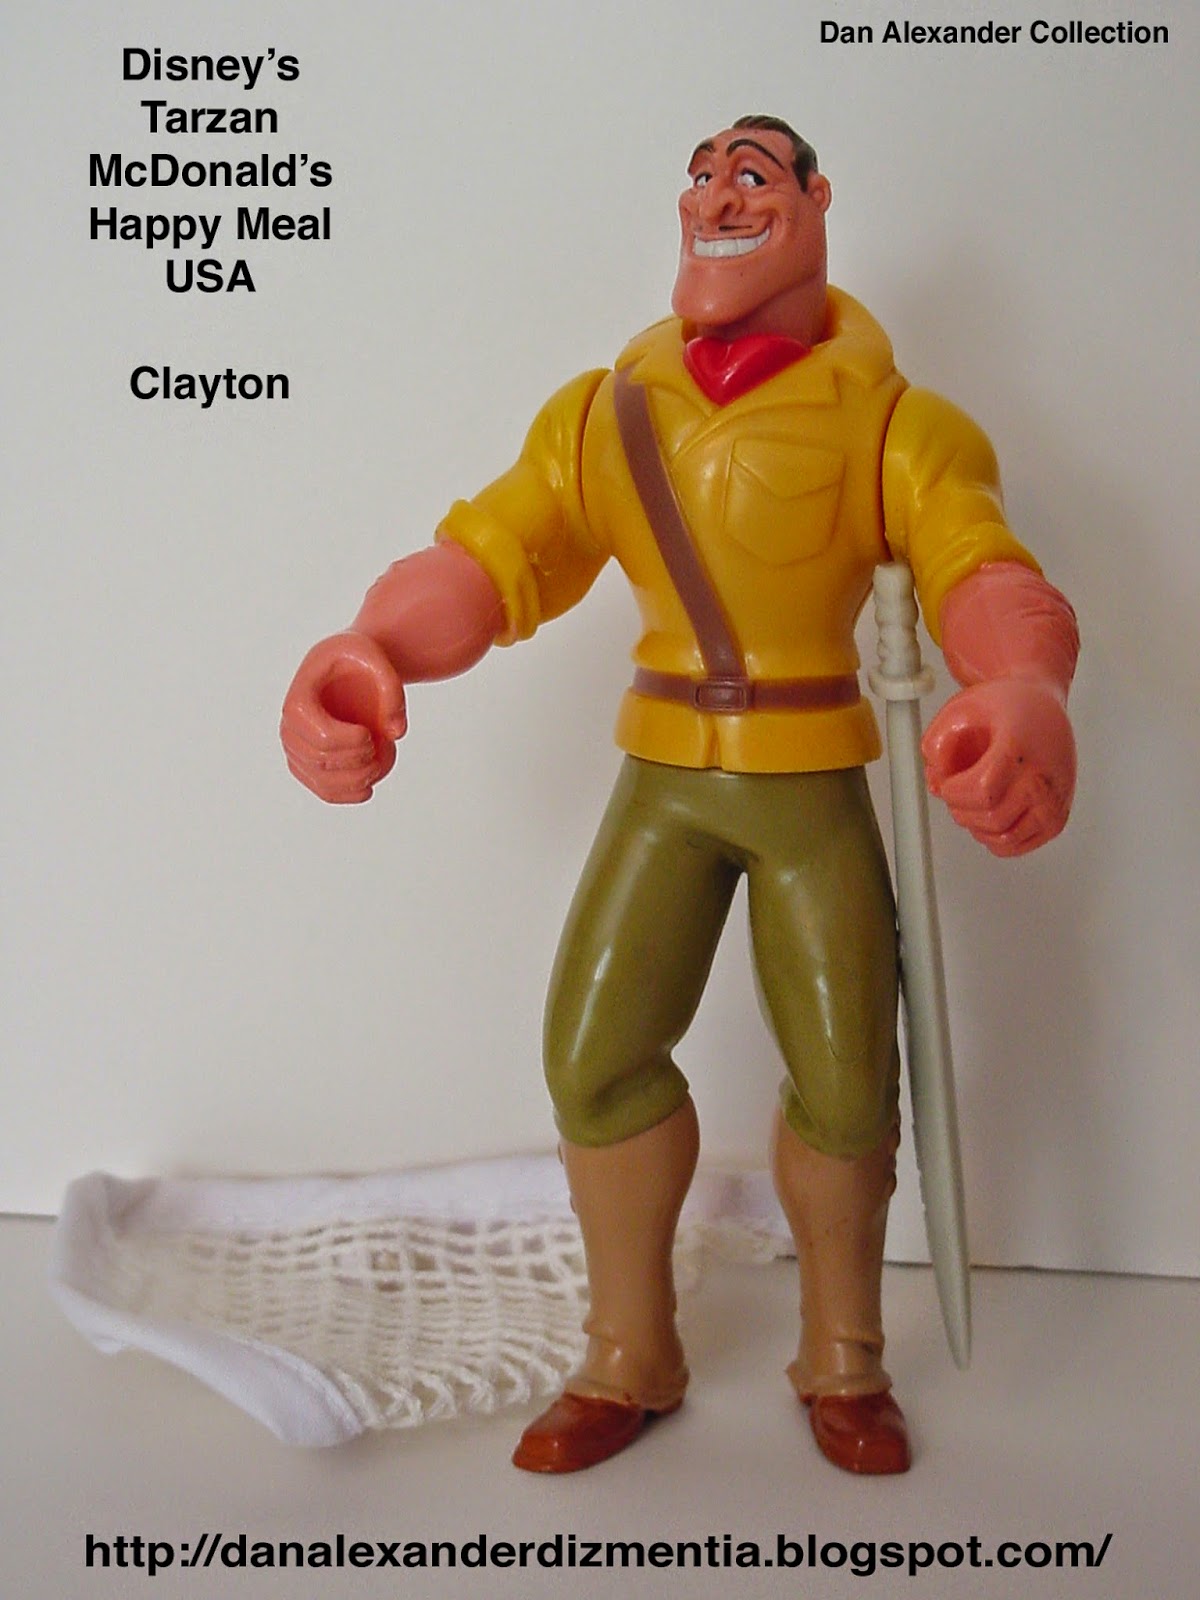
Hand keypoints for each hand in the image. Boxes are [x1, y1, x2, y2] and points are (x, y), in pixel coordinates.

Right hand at [280, 632, 407, 803]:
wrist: (347, 668)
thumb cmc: (358, 661)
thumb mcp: (376, 658)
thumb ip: (392, 690)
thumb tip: (395, 733)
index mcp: (298, 702)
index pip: (323, 739)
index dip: (351, 744)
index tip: (369, 733)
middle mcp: (289, 729)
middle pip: (322, 762)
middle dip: (359, 760)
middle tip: (379, 746)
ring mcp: (297, 750)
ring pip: (322, 782)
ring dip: (357, 780)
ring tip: (379, 764)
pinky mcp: (309, 764)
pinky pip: (324, 790)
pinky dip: (348, 794)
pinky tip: (368, 789)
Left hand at [921, 678, 1075, 856]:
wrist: (1042, 706)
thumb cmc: (1007, 706)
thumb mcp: (960, 708)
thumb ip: (936, 743)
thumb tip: (935, 782)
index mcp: (1020, 750)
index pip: (982, 791)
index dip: (954, 792)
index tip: (949, 782)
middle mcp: (1043, 779)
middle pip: (990, 819)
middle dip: (960, 809)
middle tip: (957, 790)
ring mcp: (1053, 802)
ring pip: (1003, 839)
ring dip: (975, 826)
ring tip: (972, 801)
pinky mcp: (1056, 819)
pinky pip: (1017, 846)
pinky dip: (993, 838)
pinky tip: (987, 814)